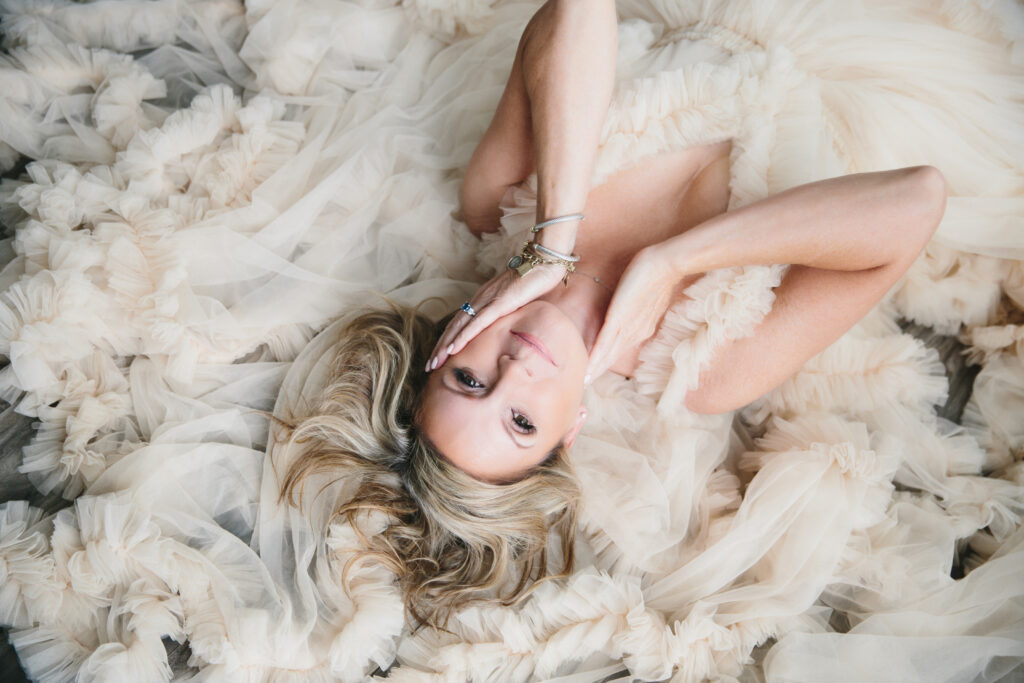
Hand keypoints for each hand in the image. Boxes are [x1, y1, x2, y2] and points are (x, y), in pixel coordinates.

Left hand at [427, 262, 567, 370]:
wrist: (544, 260)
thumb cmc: (535, 279)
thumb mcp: (519, 300)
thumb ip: (510, 311)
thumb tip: (509, 326)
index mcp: (483, 299)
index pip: (460, 323)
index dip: (447, 340)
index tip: (439, 357)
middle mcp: (480, 300)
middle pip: (454, 327)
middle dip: (440, 348)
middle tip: (429, 366)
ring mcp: (488, 301)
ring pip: (460, 327)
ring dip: (445, 347)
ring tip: (434, 363)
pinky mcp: (499, 304)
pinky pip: (477, 323)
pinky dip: (462, 337)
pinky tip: (453, 349)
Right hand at [586, 247, 677, 382]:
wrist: (665, 265)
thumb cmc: (654, 274)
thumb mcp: (643, 296)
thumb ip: (634, 306)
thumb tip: (626, 308)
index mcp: (641, 328)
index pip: (619, 348)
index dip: (607, 361)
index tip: (595, 372)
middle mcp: (635, 332)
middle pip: (613, 355)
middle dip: (599, 370)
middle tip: (584, 384)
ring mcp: (627, 326)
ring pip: (609, 352)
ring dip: (596, 367)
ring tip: (584, 380)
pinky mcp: (619, 318)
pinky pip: (605, 340)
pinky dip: (597, 353)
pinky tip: (589, 364)